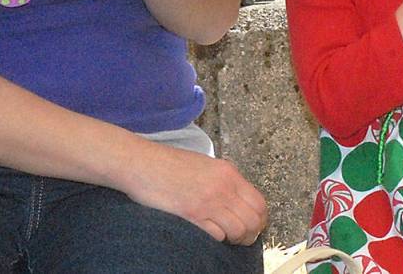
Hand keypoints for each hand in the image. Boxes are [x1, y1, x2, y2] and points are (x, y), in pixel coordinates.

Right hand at [125, 144, 267, 244]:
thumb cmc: (169, 164)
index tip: (252, 226)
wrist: (143, 163)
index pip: (259, 203)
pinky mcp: (192, 215)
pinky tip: (207, 233)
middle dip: (250, 234)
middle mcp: (223, 187)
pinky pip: (217, 236)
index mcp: (228, 173)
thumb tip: (237, 200)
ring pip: (239, 230)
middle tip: (239, 237)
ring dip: (233, 238)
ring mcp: (208, 202)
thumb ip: (224, 180)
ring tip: (224, 237)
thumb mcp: (205, 164)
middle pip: (253, 220)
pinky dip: (216, 239)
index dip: (260, 220)